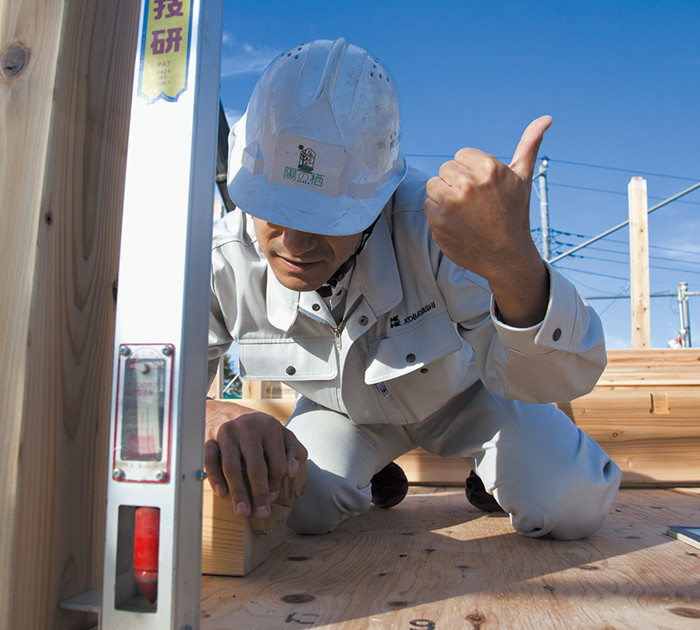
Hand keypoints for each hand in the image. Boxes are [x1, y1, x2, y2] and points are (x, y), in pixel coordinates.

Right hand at [204, 399, 306, 519]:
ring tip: (242, 512)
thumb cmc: (258, 429)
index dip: (276, 484)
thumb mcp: (281, 434)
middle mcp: (248, 428)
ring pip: (232, 467)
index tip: (272, 498)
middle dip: (259, 494)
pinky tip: (222, 493)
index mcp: (270, 427)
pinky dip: (215, 478)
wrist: (225, 412)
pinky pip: (211, 461)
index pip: (277, 463)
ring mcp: (227, 432)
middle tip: (261, 514)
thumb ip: (295, 451)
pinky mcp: (208, 438)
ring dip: (238, 492)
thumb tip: (293, 471)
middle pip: (256, 467)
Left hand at [423, 116, 551, 326]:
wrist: (506, 257)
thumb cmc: (515, 215)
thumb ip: (529, 145)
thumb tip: (546, 118)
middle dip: (457, 182)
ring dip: (444, 196)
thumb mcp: (523, 178)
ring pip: (434, 185)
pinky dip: (438, 213)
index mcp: (489, 168)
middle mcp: (468, 183)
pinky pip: (428, 204)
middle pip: (446, 169)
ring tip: (464, 211)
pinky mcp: (437, 221)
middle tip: (474, 202)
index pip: (461, 155)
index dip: (471, 171)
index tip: (483, 189)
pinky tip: (457, 223)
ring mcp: (451, 203)